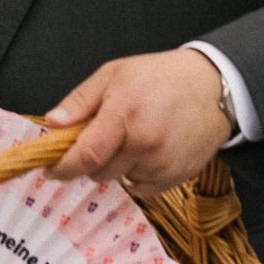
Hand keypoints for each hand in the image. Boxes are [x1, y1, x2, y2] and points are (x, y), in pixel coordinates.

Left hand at [42, 50, 235, 193]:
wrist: (212, 87)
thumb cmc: (161, 77)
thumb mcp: (113, 75)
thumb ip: (79, 102)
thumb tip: (52, 124)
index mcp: (124, 114)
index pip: (85, 155)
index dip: (63, 167)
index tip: (51, 168)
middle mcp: (144, 144)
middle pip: (99, 172)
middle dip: (92, 159)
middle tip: (102, 137)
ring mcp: (162, 164)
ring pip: (120, 180)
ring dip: (117, 166)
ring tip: (132, 136)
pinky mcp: (177, 177)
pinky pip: (141, 189)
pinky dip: (137, 175)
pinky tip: (147, 151)